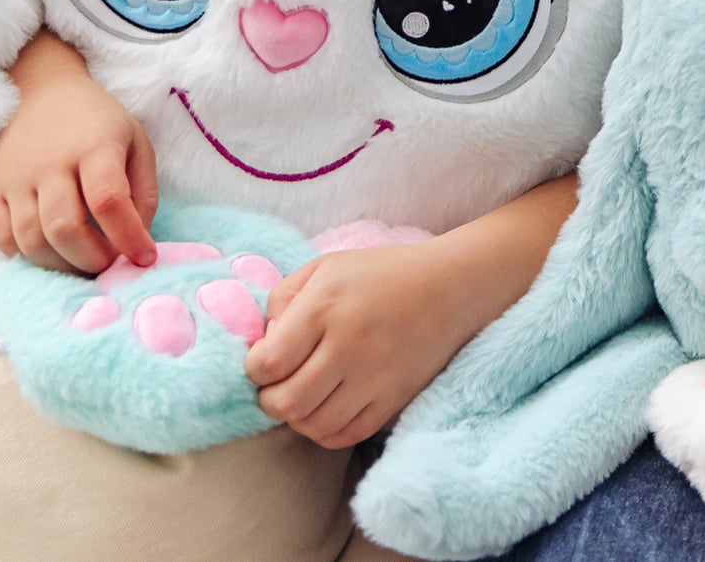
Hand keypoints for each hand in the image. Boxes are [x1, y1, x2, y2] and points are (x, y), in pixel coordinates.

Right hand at [0, 30, 158, 273]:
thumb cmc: (99, 124)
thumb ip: (143, 192)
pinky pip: (3, 239)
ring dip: (60, 265)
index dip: (128, 238)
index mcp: (94, 146)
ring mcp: (16, 178)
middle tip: (108, 264)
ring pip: (31, 240)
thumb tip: (137, 241)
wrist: (45, 93)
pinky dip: (28, 257)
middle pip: (65, 228)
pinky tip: (51, 252)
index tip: (144, 259)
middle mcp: (51, 163)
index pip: (108, 201)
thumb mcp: (136, 143)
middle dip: (91, 259)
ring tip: (82, 262)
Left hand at [246, 244, 468, 449]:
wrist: (450, 287)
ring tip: (303, 396)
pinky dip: (325, 430)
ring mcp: (373, 377)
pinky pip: (344, 436)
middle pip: (285, 403)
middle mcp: (348, 344)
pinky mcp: (393, 400)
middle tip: (278, 385)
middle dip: (270, 400)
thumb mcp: (327, 267)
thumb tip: (262, 343)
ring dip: (297, 418)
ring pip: (312, 426)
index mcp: (325, 306)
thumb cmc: (381, 274)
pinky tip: (327, 408)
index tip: (263, 361)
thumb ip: (283, 298)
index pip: (267, 363)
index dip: (253, 370)